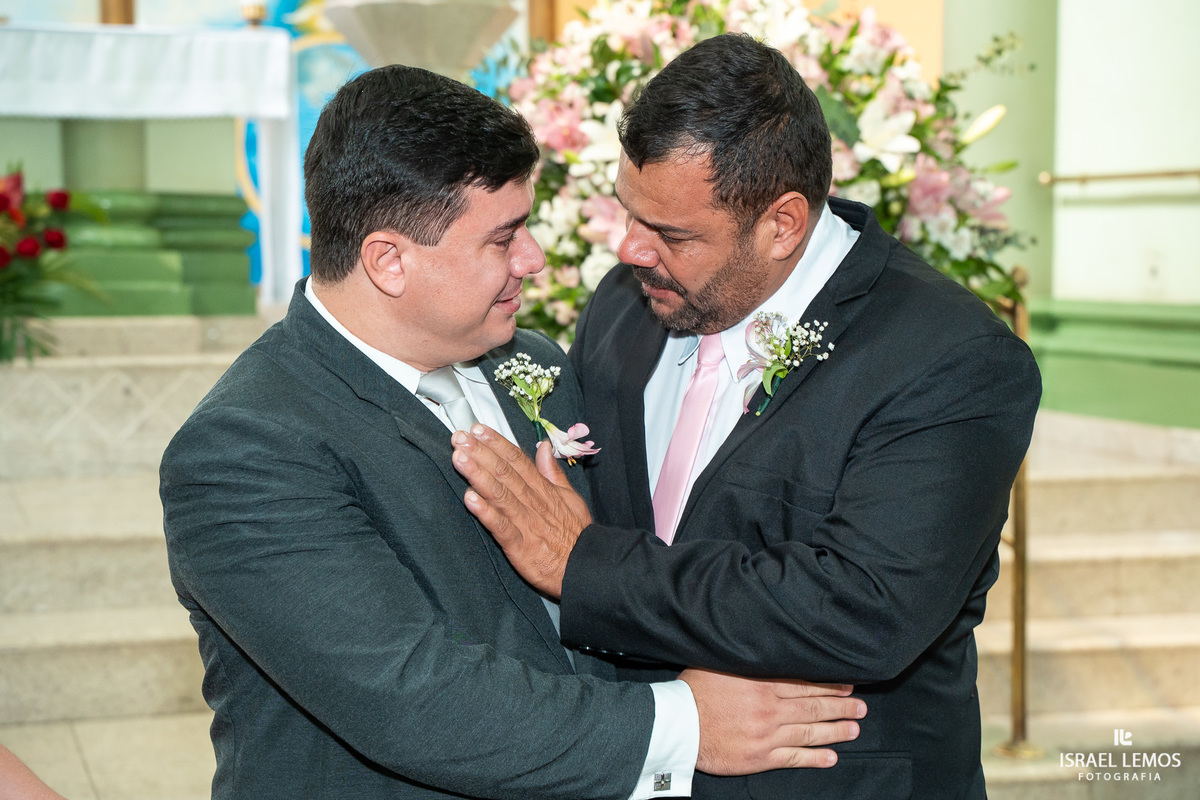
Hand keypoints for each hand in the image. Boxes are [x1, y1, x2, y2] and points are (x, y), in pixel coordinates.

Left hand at [451, 425, 591, 597]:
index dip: (497, 443)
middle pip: (505, 472)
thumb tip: (544, 447)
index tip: (479, 429)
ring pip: (500, 494)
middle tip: (461, 437)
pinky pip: (501, 526)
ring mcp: (526, 523)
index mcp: (543, 490)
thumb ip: (553, 472)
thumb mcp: (570, 497)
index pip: (518, 460)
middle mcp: (533, 502)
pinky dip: (486, 512)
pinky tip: (470, 499)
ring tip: (460, 458)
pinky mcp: (520, 547)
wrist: (586, 568)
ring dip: (478, 475)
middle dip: (481, 453)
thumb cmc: (576, 534)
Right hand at [679, 669, 865, 773]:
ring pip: (810, 732)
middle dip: (841, 706)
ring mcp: (768, 735)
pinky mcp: (761, 757)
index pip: (805, 684)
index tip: (848, 685)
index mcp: (763, 684)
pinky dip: (815, 757)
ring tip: (854, 728)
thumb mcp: (720, 662)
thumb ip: (746, 657)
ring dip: (835, 730)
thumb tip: (763, 642)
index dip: (830, 685)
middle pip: (814, 707)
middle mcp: (771, 709)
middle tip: (860, 706)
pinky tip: (831, 757)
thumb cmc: (695, 690)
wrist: (679, 727)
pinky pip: (795, 758)